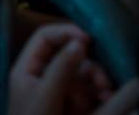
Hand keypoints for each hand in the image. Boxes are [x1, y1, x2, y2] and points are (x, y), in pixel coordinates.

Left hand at [9, 22, 138, 114]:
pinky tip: (110, 100)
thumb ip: (61, 69)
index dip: (66, 32)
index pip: (46, 38)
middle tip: (103, 83)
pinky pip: (93, 94)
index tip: (88, 38)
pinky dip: (104, 96)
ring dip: (100, 82)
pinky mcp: (78, 109)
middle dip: (91, 66)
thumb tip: (79, 42)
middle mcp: (46, 77)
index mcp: (29, 69)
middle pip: (73, 57)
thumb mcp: (46, 96)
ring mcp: (63, 93)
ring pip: (87, 77)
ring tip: (107, 94)